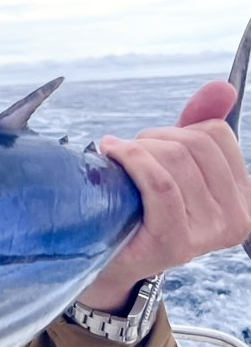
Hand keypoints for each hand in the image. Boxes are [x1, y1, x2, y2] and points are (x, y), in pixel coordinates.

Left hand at [80, 80, 250, 312]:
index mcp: (244, 197)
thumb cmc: (140, 208)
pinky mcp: (176, 242)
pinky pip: (160, 183)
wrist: (109, 259)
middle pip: (194, 144)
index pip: (216, 134)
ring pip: (175, 159)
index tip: (152, 147)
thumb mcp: (175, 164)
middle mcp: (237, 218)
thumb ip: (200, 125)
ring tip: (118, 162)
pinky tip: (111, 155)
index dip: (175, 131)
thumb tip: (222, 88)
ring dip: (136, 150)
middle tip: (128, 155)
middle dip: (152, 139)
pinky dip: (132, 160)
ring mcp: (209, 233)